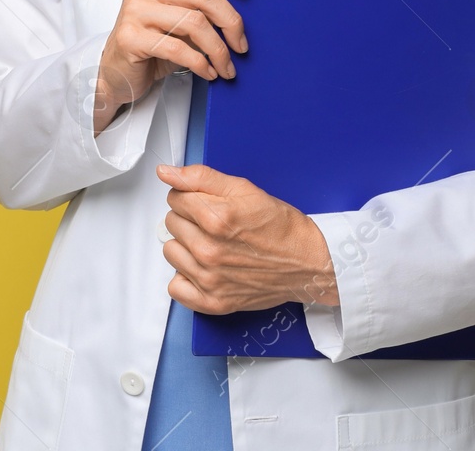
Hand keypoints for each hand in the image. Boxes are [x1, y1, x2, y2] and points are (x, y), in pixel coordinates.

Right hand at [93, 0, 248, 134]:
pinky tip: (207, 72)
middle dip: (231, 22)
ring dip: (218, 50)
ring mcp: (134, 10)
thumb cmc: (152, 41)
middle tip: (240, 44)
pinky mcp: (130, 37)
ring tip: (225, 65)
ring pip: (195, 23)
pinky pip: (179, 49)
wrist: (117, 72)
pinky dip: (201, 64)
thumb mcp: (177, 17)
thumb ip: (201, 7)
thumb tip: (239, 15)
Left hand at [155, 163, 337, 313]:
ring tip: (212, 245)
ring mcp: (210, 279)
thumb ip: (200, 177)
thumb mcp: (243, 189)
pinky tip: (205, 269)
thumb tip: (165, 172)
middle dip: (189, 219)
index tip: (207, 203)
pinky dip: (186, 279)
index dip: (191, 197)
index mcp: (215, 218)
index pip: (174, 198)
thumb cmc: (280, 227)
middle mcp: (209, 250)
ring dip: (186, 247)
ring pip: (170, 252)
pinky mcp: (212, 302)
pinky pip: (175, 287)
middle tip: (215, 225)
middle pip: (171, 223)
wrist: (308, 262)